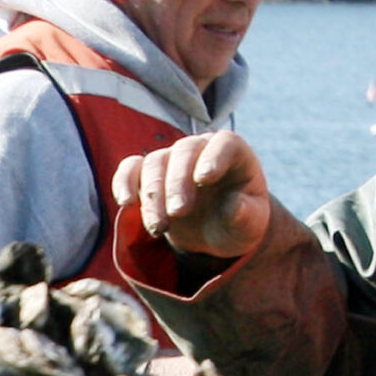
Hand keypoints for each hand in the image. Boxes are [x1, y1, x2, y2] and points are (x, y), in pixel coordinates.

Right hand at [111, 132, 271, 258]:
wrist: (219, 231)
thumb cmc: (239, 223)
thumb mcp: (251, 226)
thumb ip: (246, 216)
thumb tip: (233, 206)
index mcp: (235, 154)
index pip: (224, 144)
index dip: (213, 157)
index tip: (204, 179)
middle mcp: (202, 149)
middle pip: (184, 152)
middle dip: (177, 183)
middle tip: (178, 213)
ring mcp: (174, 159)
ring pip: (155, 162)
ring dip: (153, 194)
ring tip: (158, 228)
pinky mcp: (151, 174)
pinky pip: (132, 168)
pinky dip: (124, 182)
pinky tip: (126, 203)